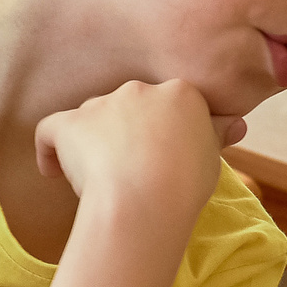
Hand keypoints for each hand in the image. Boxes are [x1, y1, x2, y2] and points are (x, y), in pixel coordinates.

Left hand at [34, 79, 238, 246]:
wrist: (145, 197)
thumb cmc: (185, 184)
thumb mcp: (211, 157)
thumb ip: (215, 134)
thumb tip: (237, 123)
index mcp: (179, 93)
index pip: (170, 105)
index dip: (165, 132)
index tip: (165, 157)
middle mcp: (137, 90)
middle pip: (130, 108)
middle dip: (129, 134)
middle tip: (134, 169)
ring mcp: (100, 104)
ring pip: (92, 119)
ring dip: (94, 142)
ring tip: (102, 178)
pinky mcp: (68, 124)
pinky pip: (49, 132)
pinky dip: (50, 151)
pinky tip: (52, 172)